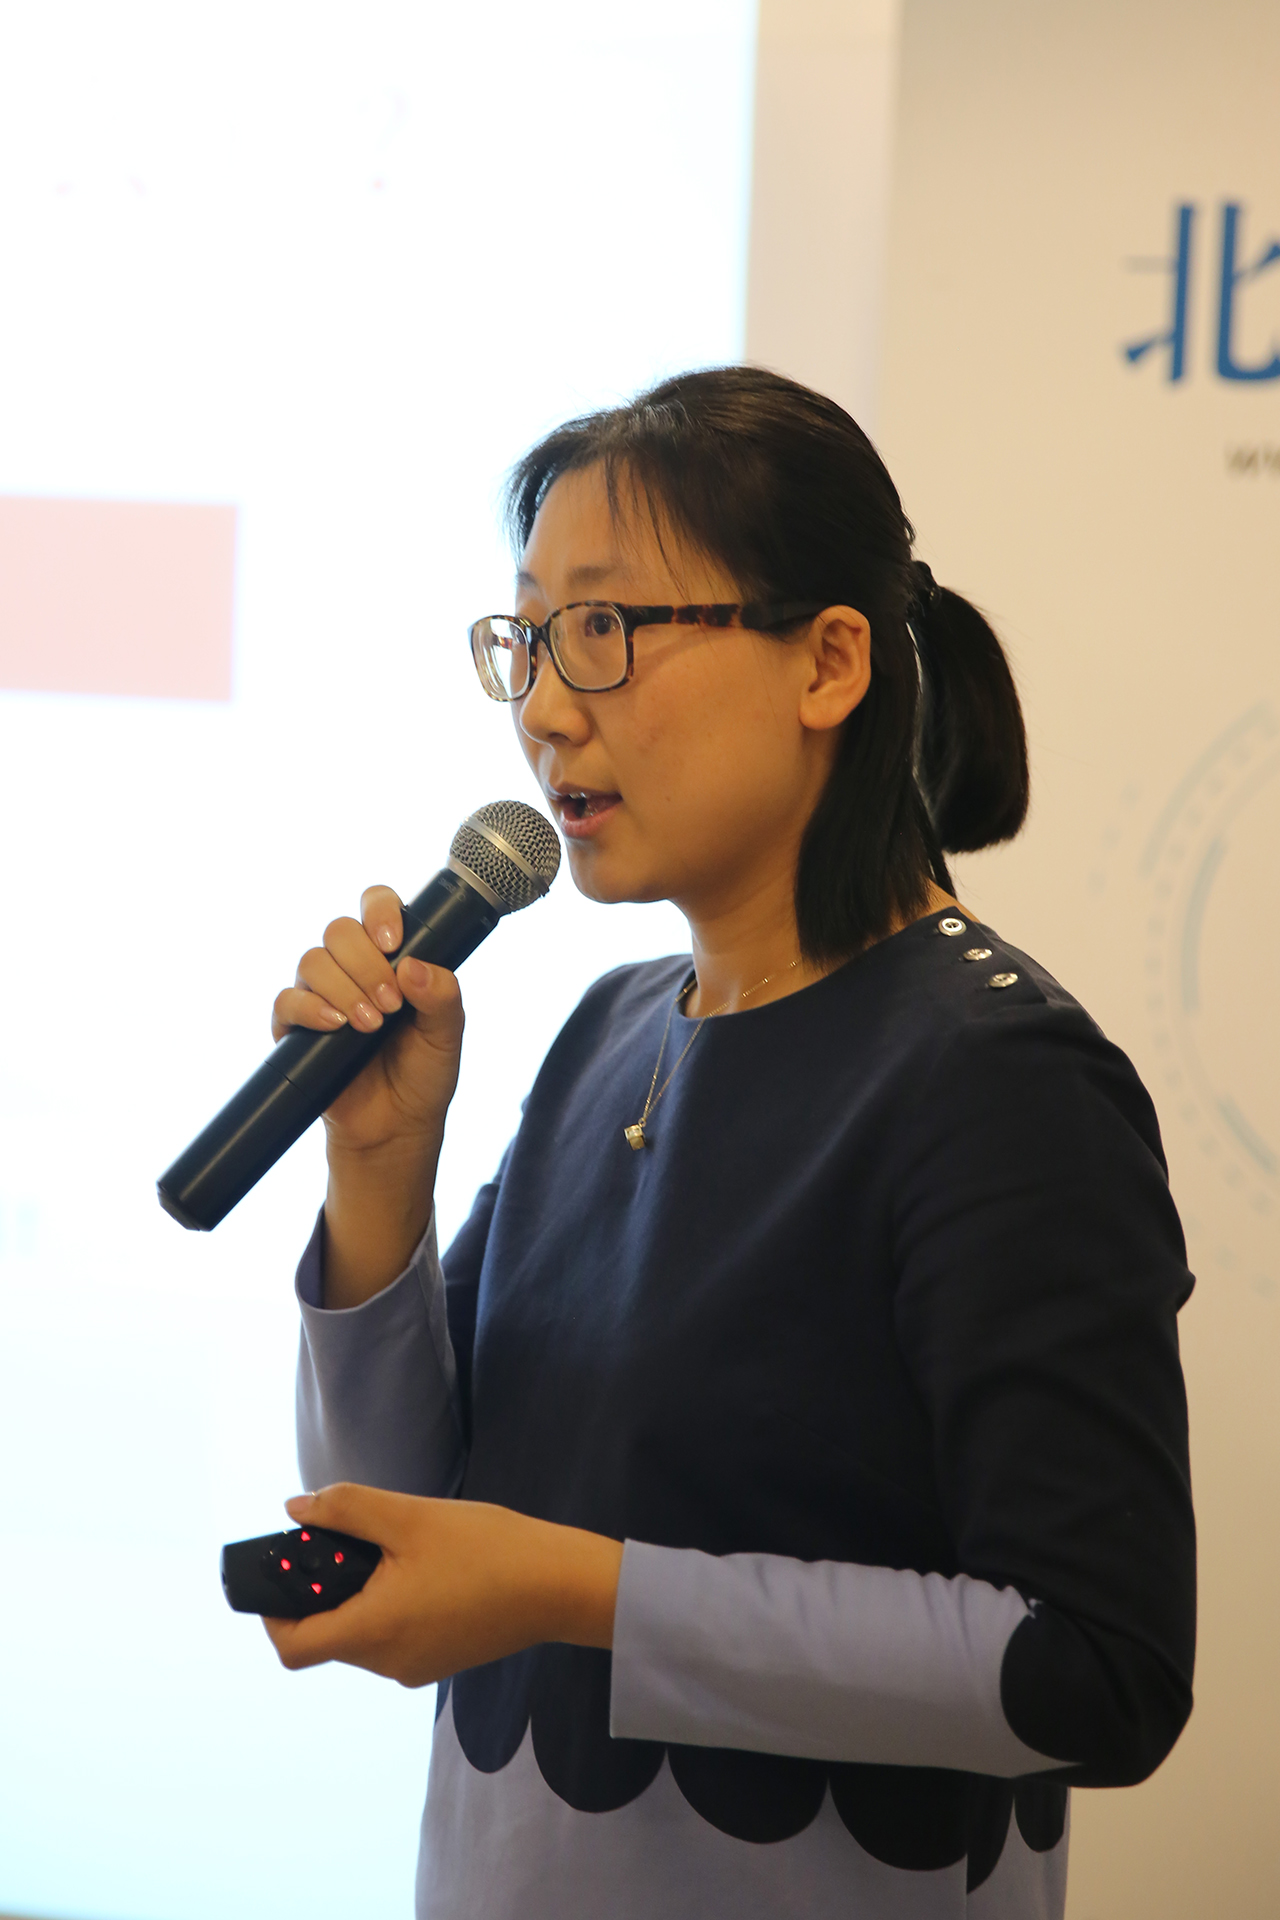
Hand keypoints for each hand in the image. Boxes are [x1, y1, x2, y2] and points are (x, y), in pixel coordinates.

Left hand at [263, 1484, 623, 1688]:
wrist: (560, 1584)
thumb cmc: (487, 1549)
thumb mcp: (411, 1517)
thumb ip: (347, 1509)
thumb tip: (294, 1509)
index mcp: (374, 1632)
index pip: (293, 1646)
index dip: (274, 1611)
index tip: (285, 1570)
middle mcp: (388, 1663)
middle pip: (327, 1637)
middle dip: (324, 1589)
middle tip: (347, 1538)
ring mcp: (417, 1667)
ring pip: (362, 1636)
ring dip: (359, 1594)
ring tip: (394, 1546)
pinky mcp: (441, 1658)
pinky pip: (393, 1636)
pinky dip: (388, 1605)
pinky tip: (423, 1566)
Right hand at [272, 886, 464, 1160]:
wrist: (395, 1127)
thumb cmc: (423, 1074)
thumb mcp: (447, 1035)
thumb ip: (442, 997)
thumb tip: (414, 967)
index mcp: (390, 956)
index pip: (376, 904)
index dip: (380, 911)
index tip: (393, 943)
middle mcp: (351, 967)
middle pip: (339, 930)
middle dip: (365, 963)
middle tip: (391, 1005)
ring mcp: (321, 993)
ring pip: (313, 961)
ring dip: (343, 989)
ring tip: (370, 1025)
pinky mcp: (295, 1026)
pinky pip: (287, 1000)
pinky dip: (311, 1009)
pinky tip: (335, 1027)